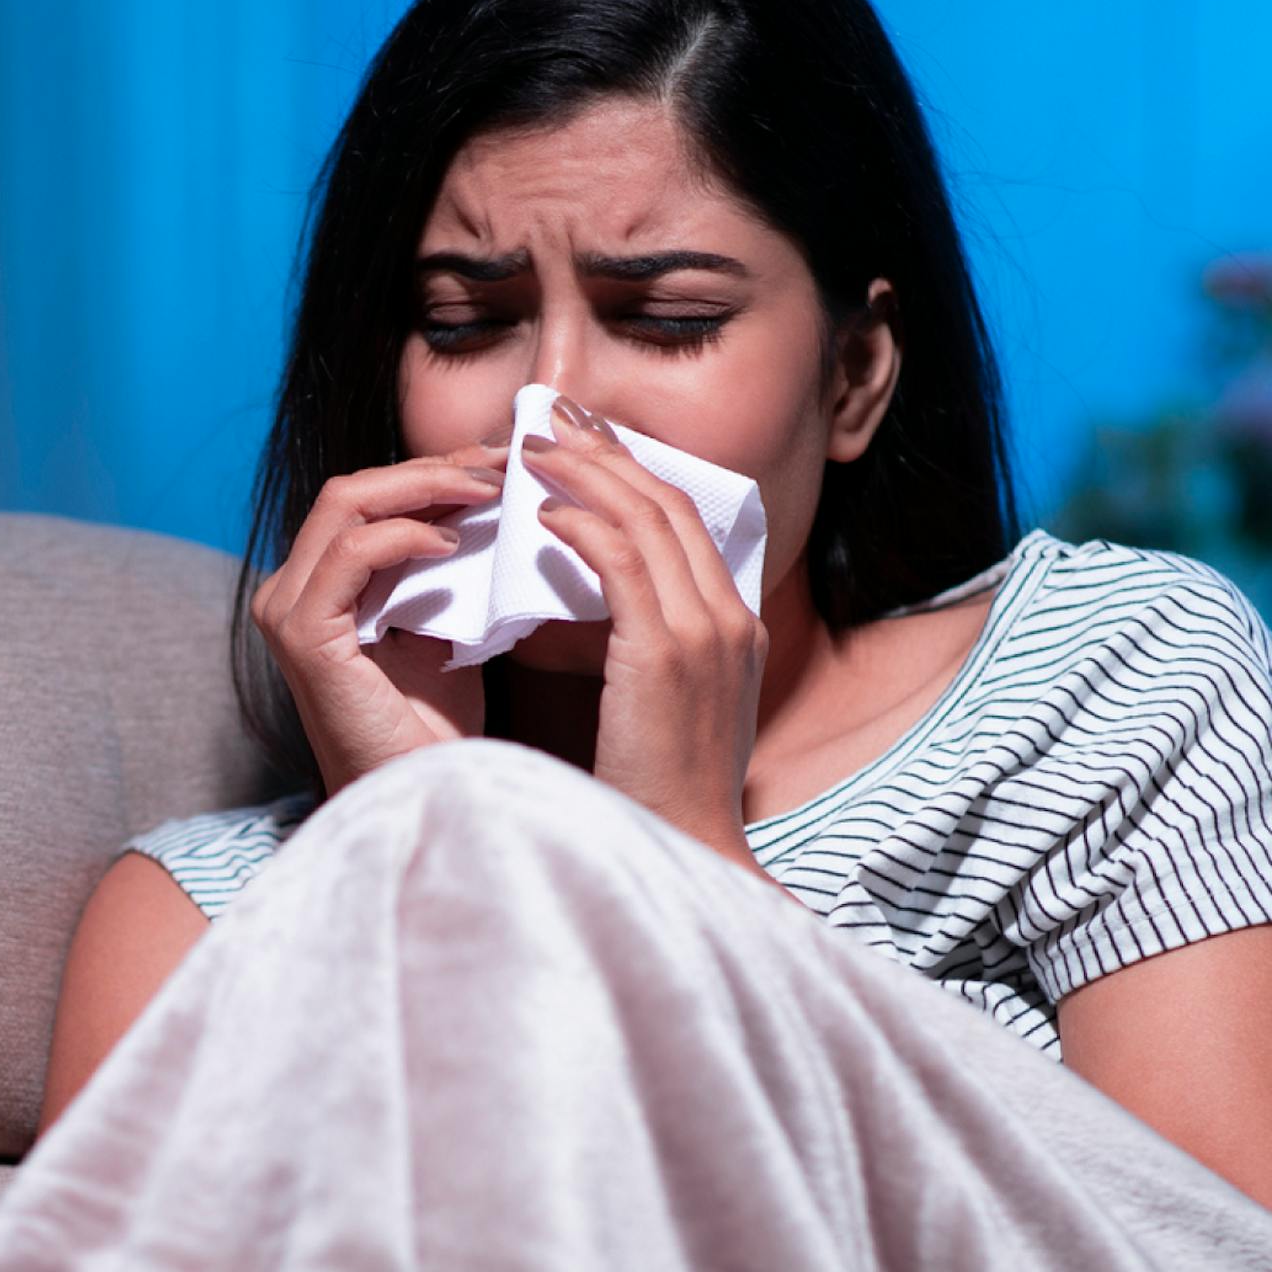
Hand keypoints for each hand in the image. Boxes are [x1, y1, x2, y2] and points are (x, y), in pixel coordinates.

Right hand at [249, 442, 510, 792]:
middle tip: (500, 462)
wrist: (420, 798)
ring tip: (488, 490)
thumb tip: (487, 501)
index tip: (500, 462)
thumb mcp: (442, 628)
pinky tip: (454, 543)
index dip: (432, 471)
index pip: (368, 500)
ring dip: (425, 486)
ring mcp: (287, 612)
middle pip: (352, 489)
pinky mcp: (304, 636)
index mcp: (316, 587)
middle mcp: (289, 592)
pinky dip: (404, 536)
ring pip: (347, 504)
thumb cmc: (432, 729)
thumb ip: (443, 569)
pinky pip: (351, 555)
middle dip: (432, 467)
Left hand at [518, 395, 766, 858]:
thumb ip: (656, 648)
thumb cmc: (662, 791)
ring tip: (534, 451)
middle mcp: (730, 618)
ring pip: (647, 519)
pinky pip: (620, 563)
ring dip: (587, 475)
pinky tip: (543, 514)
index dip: (638, 473)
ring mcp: (705, 632)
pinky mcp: (665, 653)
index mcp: (737, 626)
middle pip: (672, 503)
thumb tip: (608, 610)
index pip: (688, 523)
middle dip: (610, 453)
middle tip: (556, 420)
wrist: (685, 850)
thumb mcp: (673, 706)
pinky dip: (582, 526)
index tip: (591, 443)